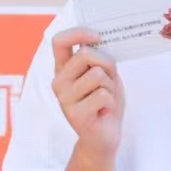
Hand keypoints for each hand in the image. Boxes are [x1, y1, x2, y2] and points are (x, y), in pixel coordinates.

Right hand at [51, 26, 122, 158]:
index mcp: (63, 70)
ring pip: (98, 75)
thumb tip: (99, 41)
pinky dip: (111, 103)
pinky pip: (103, 95)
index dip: (78, 33)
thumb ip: (98, 59)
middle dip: (108, 65)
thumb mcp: (104, 75)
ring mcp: (65, 99)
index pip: (59, 41)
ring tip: (104, 101)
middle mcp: (59, 82)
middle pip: (86, 54)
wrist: (104, 138)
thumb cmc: (105, 103)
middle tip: (108, 83)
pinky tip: (103, 113)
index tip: (97, 36)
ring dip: (110, 87)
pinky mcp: (75, 114)